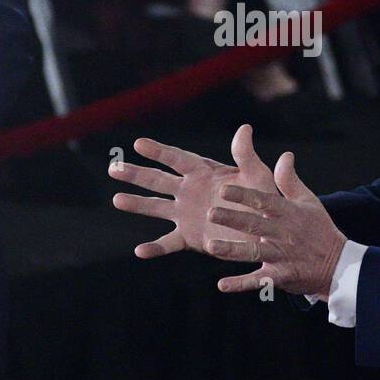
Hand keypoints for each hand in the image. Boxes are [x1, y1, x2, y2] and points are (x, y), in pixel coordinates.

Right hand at [110, 124, 276, 258]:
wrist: (266, 232)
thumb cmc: (263, 200)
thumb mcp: (257, 176)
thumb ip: (246, 155)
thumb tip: (245, 128)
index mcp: (203, 173)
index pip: (176, 159)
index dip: (158, 151)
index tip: (139, 144)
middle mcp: (189, 191)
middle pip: (157, 180)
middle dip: (136, 174)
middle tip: (113, 169)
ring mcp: (186, 214)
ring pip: (155, 207)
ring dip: (137, 204)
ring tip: (117, 200)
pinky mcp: (189, 237)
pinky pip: (168, 242)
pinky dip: (155, 248)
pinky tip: (140, 251)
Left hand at [204, 151, 345, 296]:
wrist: (338, 265)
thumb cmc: (319, 229)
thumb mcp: (309, 201)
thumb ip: (290, 180)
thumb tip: (284, 155)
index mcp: (287, 213)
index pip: (263, 201)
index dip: (243, 195)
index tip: (224, 190)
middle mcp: (282, 233)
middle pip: (254, 225)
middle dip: (232, 219)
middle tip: (210, 213)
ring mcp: (280, 256)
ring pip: (253, 252)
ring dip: (232, 250)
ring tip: (210, 247)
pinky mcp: (280, 276)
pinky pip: (258, 280)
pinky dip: (240, 284)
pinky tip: (222, 285)